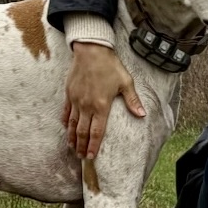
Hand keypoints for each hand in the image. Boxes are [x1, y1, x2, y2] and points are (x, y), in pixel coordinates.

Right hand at [62, 42, 145, 158]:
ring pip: (72, 124)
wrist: (91, 50)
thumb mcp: (126, 82)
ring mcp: (76, 100)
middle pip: (83, 132)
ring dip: (72, 138)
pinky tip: (66, 128)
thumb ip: (132, 101)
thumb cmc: (110, 66)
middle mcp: (87, 106)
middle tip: (81, 157)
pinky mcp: (69, 94)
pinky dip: (66, 122)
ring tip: (73, 148)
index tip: (91, 157)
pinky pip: (66, 112)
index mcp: (101, 106)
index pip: (97, 132)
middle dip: (82, 146)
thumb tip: (142, 114)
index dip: (94, 146)